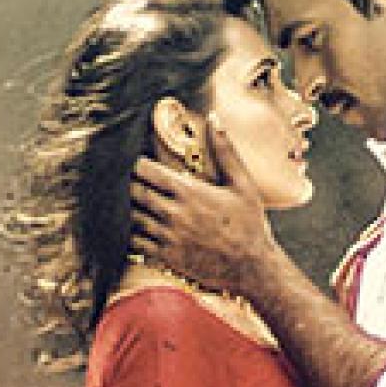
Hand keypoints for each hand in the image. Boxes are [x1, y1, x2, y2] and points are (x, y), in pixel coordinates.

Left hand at [130, 113, 280, 295]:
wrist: (251, 267)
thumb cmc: (249, 223)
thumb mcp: (243, 184)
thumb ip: (225, 151)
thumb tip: (214, 119)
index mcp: (189, 191)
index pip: (146, 171)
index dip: (140, 165)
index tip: (145, 165)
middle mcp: (173, 214)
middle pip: (135, 193)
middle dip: (135, 185)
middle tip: (143, 184)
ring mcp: (167, 237)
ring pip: (133, 217)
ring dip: (136, 209)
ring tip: (146, 205)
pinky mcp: (165, 257)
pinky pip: (136, 242)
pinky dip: (136, 233)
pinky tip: (149, 229)